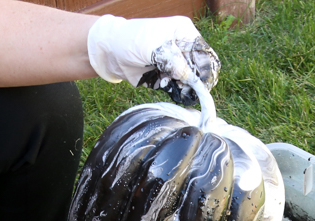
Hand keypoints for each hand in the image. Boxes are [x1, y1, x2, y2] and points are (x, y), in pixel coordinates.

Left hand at [87, 15, 219, 105]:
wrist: (109, 52)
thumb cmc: (130, 41)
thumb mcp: (153, 48)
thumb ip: (173, 61)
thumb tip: (190, 78)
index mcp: (184, 33)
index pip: (204, 52)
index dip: (204, 68)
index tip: (200, 83)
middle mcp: (183, 48)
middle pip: (200, 69)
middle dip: (196, 80)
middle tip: (187, 87)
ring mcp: (176, 64)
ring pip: (191, 81)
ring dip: (186, 88)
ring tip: (173, 86)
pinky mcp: (167, 78)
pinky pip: (179, 89)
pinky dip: (178, 93)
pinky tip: (172, 91)